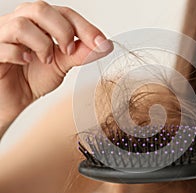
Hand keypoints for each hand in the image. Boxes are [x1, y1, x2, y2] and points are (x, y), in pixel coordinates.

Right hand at [0, 1, 112, 125]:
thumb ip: (80, 53)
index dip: (85, 27)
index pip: (64, 14)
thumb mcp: (62, 64)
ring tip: (46, 60)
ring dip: (42, 44)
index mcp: (39, 23)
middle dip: (63, 31)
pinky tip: (26, 62)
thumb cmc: (31, 78)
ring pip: (22, 24)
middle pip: (41, 9)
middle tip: (69, 51)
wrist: (12, 99)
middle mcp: (20, 23)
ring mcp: (2, 35)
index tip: (101, 43)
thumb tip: (105, 46)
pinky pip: (3, 45)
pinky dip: (20, 55)